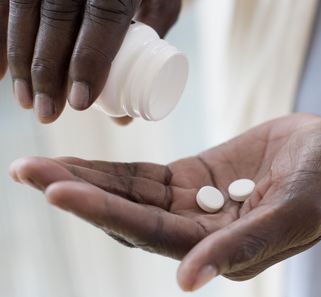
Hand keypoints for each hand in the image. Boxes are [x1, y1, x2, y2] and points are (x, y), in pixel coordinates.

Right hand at [0, 0, 180, 122]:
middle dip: (47, 71)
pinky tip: (1, 70)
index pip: (104, 17)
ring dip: (21, 60)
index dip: (89, 61)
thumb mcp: (161, 8)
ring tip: (26, 101)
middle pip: (57, 18)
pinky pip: (6, 3)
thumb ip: (146, 56)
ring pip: (25, 9)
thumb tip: (122, 118)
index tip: (80, 102)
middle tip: (48, 112)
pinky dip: (1, 38)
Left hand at [10, 113, 320, 290]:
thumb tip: (189, 280)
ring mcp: (191, 203)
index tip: (57, 191)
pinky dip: (111, 170)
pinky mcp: (192, 177)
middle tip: (26, 173)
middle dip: (78, 194)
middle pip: (127, 215)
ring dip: (86, 180)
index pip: (150, 234)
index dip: (104, 212)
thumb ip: (244, 245)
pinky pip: (144, 177)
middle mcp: (197, 231)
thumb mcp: (295, 214)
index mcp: (220, 248)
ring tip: (38, 166)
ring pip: (128, 195)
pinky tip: (81, 163)